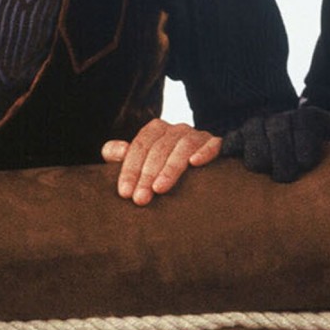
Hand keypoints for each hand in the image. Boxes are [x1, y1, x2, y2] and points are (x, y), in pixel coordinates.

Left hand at [100, 118, 219, 205]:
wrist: (203, 167)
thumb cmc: (163, 168)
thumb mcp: (142, 162)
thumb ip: (123, 156)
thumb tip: (112, 151)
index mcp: (156, 130)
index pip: (139, 147)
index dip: (130, 169)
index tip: (124, 193)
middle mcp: (176, 129)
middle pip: (158, 149)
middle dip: (147, 175)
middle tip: (140, 199)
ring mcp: (197, 135)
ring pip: (182, 147)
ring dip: (170, 168)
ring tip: (160, 189)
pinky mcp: (216, 144)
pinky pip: (212, 144)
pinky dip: (203, 151)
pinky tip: (195, 163)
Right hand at [220, 105, 329, 182]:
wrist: (300, 157)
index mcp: (310, 117)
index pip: (304, 120)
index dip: (303, 140)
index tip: (307, 163)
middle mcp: (283, 118)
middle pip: (276, 128)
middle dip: (280, 155)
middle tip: (286, 178)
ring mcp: (259, 128)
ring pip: (252, 136)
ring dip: (258, 155)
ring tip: (266, 172)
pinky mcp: (238, 140)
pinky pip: (229, 142)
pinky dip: (230, 151)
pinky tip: (237, 167)